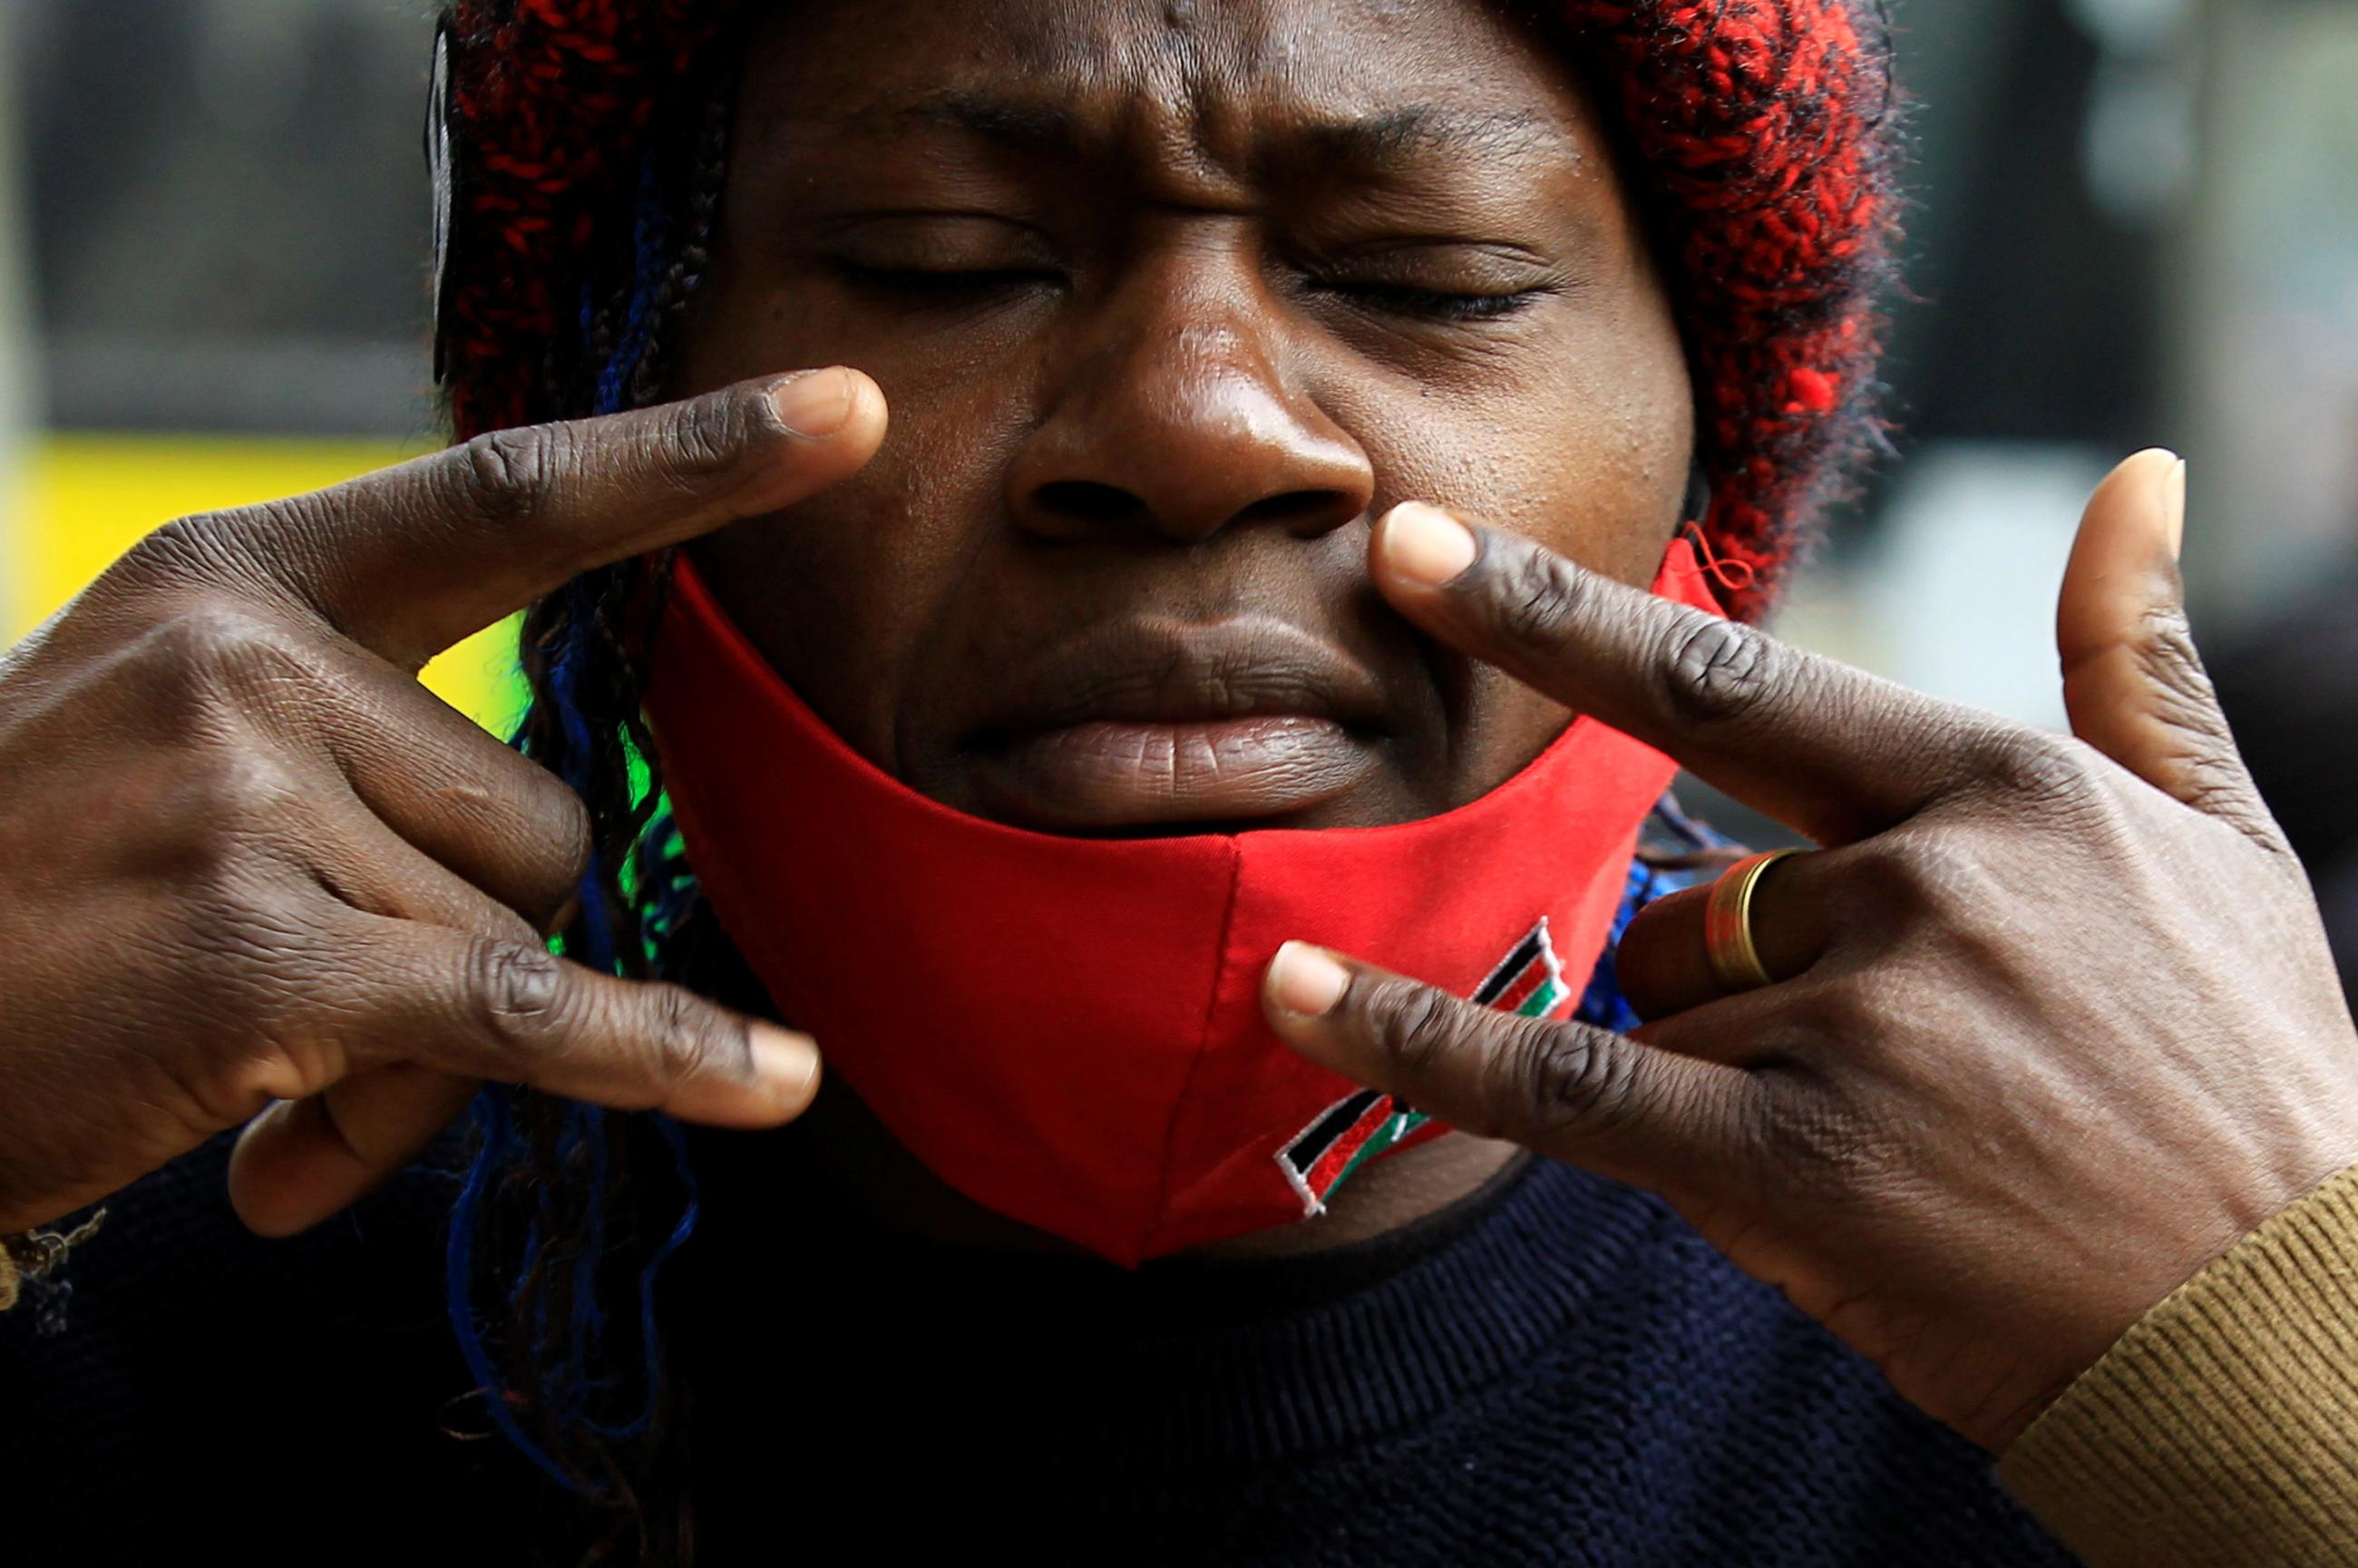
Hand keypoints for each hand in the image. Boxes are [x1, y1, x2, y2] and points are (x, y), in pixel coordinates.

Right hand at [0, 370, 887, 1239]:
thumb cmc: (32, 901)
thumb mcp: (179, 765)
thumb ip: (374, 781)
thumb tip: (568, 960)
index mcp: (239, 577)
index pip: (508, 498)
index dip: (692, 462)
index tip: (849, 415)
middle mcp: (247, 653)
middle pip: (543, 807)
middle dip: (484, 936)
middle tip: (333, 1016)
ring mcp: (246, 790)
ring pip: (519, 929)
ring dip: (440, 1044)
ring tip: (278, 1073)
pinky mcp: (259, 948)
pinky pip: (520, 1009)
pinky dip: (648, 1059)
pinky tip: (766, 1086)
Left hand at [1261, 453, 2357, 1451]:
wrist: (2294, 1326)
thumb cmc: (2252, 1074)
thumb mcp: (2215, 840)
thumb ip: (2133, 660)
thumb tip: (2140, 475)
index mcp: (1997, 788)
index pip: (1731, 682)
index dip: (1554, 616)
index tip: (1413, 546)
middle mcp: (1915, 887)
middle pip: (1688, 901)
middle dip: (1735, 984)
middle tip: (1895, 1073)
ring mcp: (1854, 1026)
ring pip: (1664, 1006)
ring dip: (1729, 1073)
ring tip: (1906, 1142)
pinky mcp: (1798, 1166)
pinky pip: (1561, 1085)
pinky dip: (1422, 1042)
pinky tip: (1297, 993)